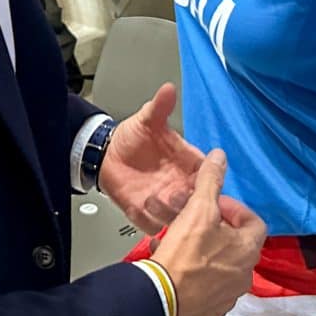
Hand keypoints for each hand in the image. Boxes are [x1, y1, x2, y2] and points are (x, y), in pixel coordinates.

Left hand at [100, 83, 205, 231]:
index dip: (209, 177)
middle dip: (193, 200)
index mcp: (188, 162)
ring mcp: (166, 201)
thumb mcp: (146, 120)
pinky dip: (156, 224)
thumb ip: (159, 108)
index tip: (201, 177)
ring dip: (174, 213)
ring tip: (161, 201)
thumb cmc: (132, 138)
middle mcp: (181, 183)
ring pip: (181, 216)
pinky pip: (158, 226)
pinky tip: (148, 215)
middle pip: (198, 199)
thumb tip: (168, 88)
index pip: (208, 172)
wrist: (106, 155)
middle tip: (180, 193)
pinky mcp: (149, 215)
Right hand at [152, 150, 266, 315]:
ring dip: (208, 252)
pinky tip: (179, 267)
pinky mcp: (211, 311)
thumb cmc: (184, 251)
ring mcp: (229, 296)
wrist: (160, 298)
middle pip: (237, 244)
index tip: (214, 205)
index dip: (234, 209)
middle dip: (217, 229)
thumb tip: (220, 155)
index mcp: (248, 249)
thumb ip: (211, 180)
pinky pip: (209, 288)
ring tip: (183, 242)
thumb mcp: (198, 208)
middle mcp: (245, 275)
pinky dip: (199, 276)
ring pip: (222, 266)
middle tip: (195, 221)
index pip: (254, 221)